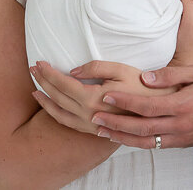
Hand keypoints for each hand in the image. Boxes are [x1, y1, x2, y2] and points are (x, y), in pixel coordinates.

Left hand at [30, 60, 174, 135]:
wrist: (159, 109)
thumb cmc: (141, 85)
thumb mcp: (120, 69)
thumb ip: (94, 67)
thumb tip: (72, 72)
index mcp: (93, 98)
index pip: (62, 84)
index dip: (48, 72)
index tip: (39, 62)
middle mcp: (88, 114)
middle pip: (57, 97)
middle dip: (42, 82)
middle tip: (32, 69)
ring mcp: (91, 125)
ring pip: (59, 114)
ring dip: (45, 101)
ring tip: (34, 90)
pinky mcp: (95, 130)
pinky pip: (69, 124)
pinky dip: (56, 115)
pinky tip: (52, 108)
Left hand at [92, 65, 192, 148]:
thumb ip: (170, 74)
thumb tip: (145, 76)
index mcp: (183, 105)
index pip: (147, 106)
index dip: (125, 102)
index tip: (106, 96)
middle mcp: (180, 125)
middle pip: (141, 128)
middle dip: (115, 123)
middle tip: (95, 117)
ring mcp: (180, 138)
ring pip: (145, 142)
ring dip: (121, 137)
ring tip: (101, 130)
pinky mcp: (180, 144)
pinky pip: (154, 146)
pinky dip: (135, 142)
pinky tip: (122, 137)